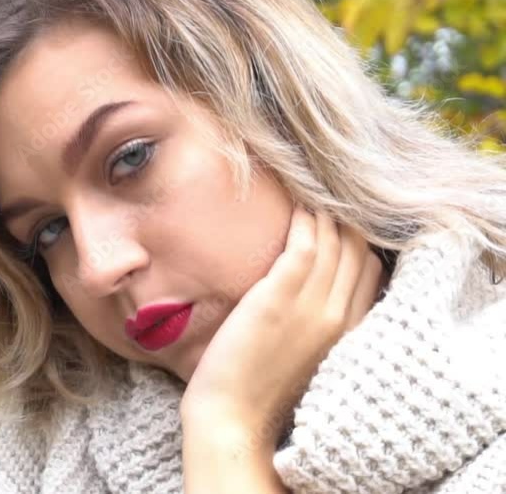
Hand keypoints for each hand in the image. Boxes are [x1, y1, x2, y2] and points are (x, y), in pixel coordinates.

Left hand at [180, 204, 384, 452]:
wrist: (232, 417)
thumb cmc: (260, 387)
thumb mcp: (306, 353)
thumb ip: (319, 322)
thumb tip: (317, 287)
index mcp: (351, 333)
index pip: (373, 271)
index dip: (361, 240)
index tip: (343, 217)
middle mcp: (341, 316)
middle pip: (359, 249)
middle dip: (347, 217)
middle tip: (325, 191)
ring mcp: (312, 307)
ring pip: (335, 241)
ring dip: (325, 210)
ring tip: (309, 188)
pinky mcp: (279, 298)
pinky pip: (304, 244)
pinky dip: (304, 220)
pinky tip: (296, 204)